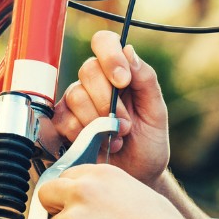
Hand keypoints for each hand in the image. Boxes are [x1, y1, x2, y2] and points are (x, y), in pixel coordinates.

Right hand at [45, 31, 169, 185]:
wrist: (137, 177)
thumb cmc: (148, 144)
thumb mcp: (156, 112)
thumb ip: (145, 79)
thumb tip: (129, 51)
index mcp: (118, 72)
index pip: (104, 42)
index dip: (110, 56)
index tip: (123, 81)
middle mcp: (94, 83)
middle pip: (88, 70)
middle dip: (109, 101)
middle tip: (125, 125)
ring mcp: (75, 103)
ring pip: (76, 96)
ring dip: (98, 122)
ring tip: (115, 139)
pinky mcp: (62, 124)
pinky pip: (63, 120)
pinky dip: (82, 135)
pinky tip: (97, 145)